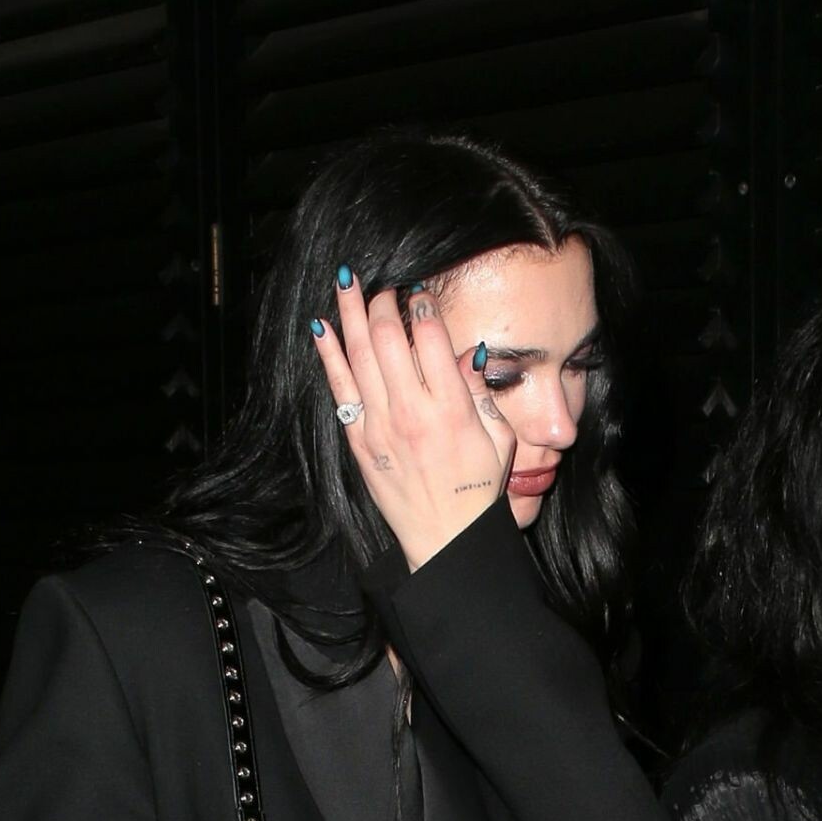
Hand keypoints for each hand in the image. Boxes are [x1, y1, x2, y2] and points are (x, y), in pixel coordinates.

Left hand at [312, 270, 515, 570]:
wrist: (446, 539)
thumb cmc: (478, 490)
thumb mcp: (499, 439)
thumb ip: (482, 392)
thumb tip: (471, 352)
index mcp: (450, 408)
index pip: (431, 336)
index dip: (423, 304)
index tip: (420, 291)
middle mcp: (411, 412)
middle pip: (388, 336)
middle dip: (382, 301)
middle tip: (383, 286)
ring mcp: (380, 427)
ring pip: (359, 355)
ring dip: (349, 313)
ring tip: (345, 281)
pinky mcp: (360, 442)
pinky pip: (340, 388)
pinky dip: (329, 355)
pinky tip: (322, 327)